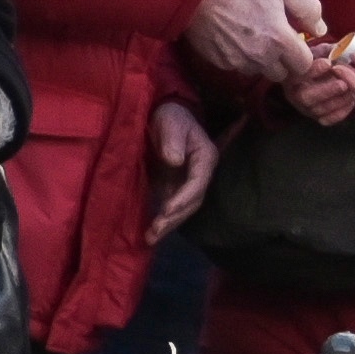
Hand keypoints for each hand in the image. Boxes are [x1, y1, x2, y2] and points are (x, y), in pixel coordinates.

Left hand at [149, 98, 220, 225]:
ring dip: (168, 224)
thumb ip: (173, 140)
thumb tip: (175, 161)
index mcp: (205, 158)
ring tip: (150, 238)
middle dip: (175, 218)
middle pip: (192, 201)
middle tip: (155, 230)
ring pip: (183, 209)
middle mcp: (200, 174)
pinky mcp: (174, 187)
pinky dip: (162, 220)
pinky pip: (171, 207)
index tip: (167, 210)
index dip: (184, 198)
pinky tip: (149, 233)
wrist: (163, 115)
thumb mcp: (171, 122)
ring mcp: (187, 182)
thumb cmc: (170, 116)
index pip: (198, 183)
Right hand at [184, 0, 326, 85]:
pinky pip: (240, 67)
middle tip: (276, 39)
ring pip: (260, 72)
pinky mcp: (222, 64)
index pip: (304, 65)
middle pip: (282, 74)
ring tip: (254, 36)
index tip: (296, 42)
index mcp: (280, 40)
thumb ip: (309, 9)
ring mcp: (240, 63)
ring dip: (262, 60)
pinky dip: (242, 57)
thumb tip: (319, 30)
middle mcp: (261, 58)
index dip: (302, 54)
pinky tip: (236, 37)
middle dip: (283, 60)